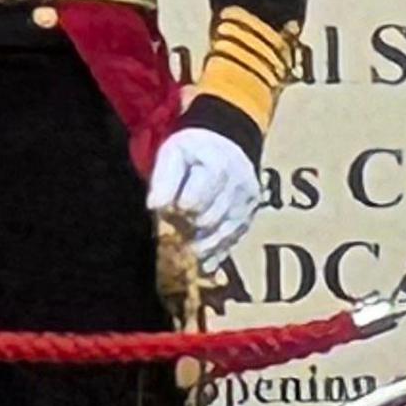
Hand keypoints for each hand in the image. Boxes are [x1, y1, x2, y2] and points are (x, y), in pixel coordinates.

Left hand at [147, 128, 260, 263]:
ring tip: (186, 246)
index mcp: (218, 167)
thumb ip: (164, 179)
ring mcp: (247, 203)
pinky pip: (234, 240)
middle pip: (208, 221)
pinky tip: (204, 261)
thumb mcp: (173, 154)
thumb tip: (155, 206)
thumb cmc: (195, 151)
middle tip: (176, 227)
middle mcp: (238, 186)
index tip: (168, 209)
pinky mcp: (250, 216)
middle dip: (188, 228)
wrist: (226, 144)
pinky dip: (217, 252)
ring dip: (202, 245)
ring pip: (223, 235)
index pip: (193, 202)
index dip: (177, 210)